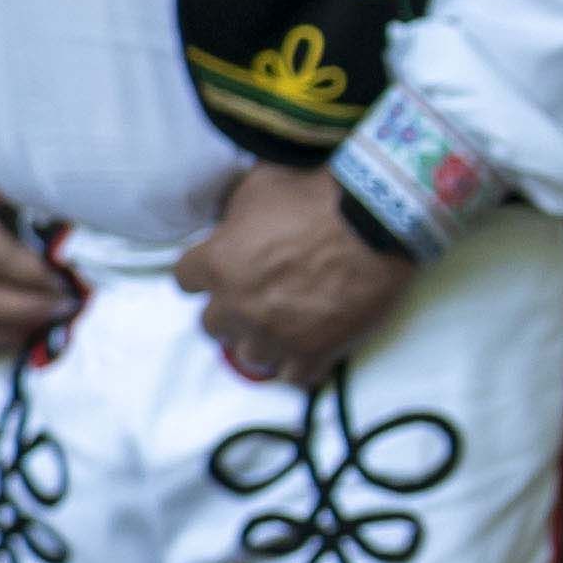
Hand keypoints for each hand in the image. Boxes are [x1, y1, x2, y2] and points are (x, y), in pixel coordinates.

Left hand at [173, 165, 415, 385]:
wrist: (377, 221)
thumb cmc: (317, 196)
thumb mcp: (261, 186)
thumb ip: (235, 213)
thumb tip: (232, 221)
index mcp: (217, 263)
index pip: (185, 280)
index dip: (204, 274)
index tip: (223, 269)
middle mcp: (238, 305)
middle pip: (212, 325)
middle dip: (231, 311)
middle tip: (255, 297)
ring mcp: (276, 333)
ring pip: (249, 355)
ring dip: (262, 341)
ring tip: (282, 327)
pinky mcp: (315, 351)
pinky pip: (295, 377)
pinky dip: (300, 364)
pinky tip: (309, 348)